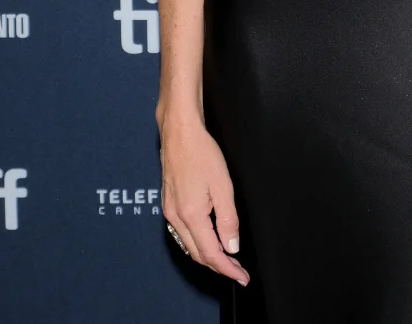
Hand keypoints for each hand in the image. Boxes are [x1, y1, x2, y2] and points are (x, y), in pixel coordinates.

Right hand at [159, 117, 248, 285]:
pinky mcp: (168, 206)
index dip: (228, 269)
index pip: (211, 254)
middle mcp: (176, 218)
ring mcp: (170, 213)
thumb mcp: (223, 186)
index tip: (242, 277)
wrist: (179, 134)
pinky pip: (182, 235)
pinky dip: (197, 244)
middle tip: (239, 272)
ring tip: (228, 261)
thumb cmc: (202, 154)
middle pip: (198, 254)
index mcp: (191, 215)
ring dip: (208, 257)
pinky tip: (208, 242)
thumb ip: (228, 219)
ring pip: (189, 246)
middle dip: (220, 266)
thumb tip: (232, 246)